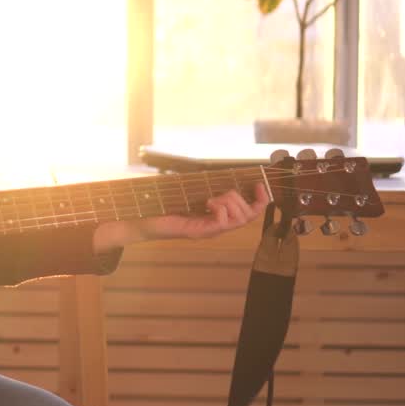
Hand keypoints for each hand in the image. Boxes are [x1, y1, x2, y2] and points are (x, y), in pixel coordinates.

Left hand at [93, 182, 268, 251]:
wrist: (143, 220)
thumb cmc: (165, 205)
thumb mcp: (191, 191)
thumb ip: (206, 185)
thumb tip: (220, 173)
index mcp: (219, 216)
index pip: (250, 212)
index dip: (261, 200)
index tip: (261, 185)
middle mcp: (218, 225)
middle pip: (248, 216)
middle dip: (240, 198)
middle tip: (220, 194)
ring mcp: (210, 231)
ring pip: (238, 219)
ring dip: (229, 203)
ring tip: (211, 199)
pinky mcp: (199, 232)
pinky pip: (222, 224)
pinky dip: (220, 210)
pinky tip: (208, 204)